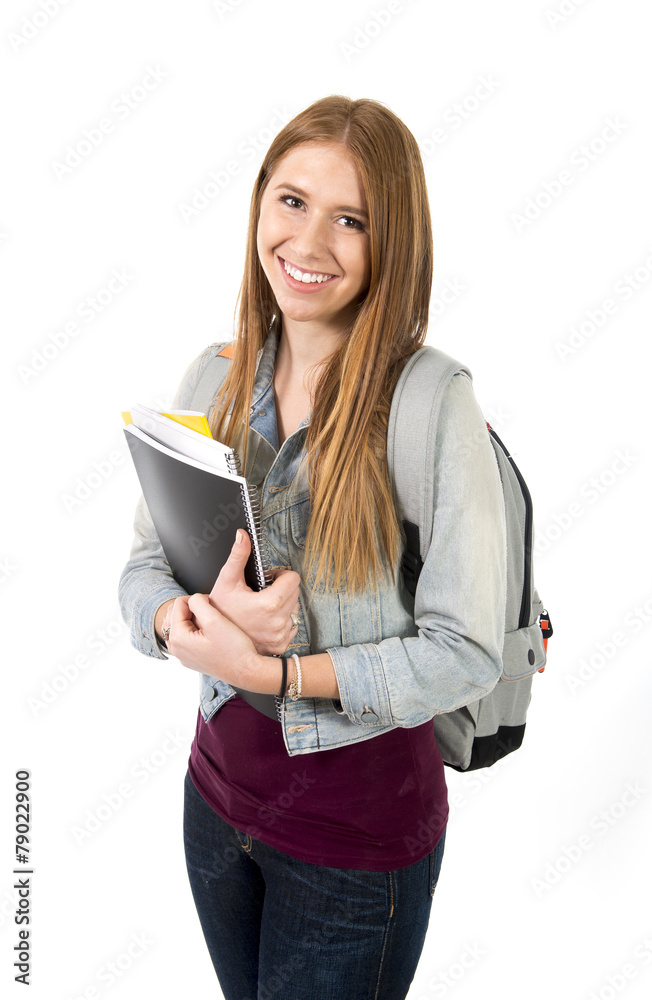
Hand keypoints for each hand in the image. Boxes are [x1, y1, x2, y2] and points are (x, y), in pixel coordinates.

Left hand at [165, 592, 275, 692]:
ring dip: (193, 619)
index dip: (197, 599)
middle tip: (211, 613)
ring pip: (181, 626)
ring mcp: (184, 655)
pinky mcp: (192, 659)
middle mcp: (177, 649)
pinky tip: (210, 633)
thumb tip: (194, 599)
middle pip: (176, 614)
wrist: (246, 671)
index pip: (178, 604)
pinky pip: (187, 638)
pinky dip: (195, 630)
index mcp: (178, 638)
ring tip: (210, 622)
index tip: (212, 606)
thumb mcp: (215, 620)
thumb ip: (199, 603)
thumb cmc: (234, 650)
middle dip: (192, 609)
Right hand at [208, 529, 300, 654]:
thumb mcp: (226, 581)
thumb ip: (238, 556)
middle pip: (295, 593)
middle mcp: (278, 622)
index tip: (269, 579)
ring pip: (295, 609)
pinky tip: (266, 620)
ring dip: (284, 604)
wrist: (215, 640)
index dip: (281, 575)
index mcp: (269, 604)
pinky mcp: (281, 644)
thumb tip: (243, 535)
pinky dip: (282, 620)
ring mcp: (280, 635)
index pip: (293, 579)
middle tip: (263, 592)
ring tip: (263, 607)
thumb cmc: (220, 610)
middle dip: (282, 589)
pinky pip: (292, 625)